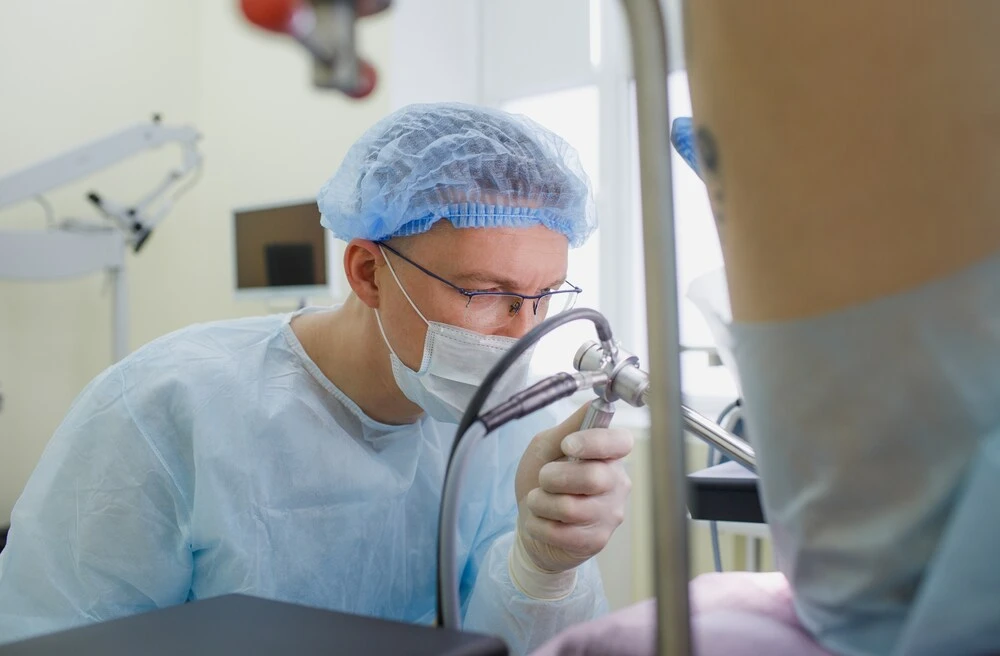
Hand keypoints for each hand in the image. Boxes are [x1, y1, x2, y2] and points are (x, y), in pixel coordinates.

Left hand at [514, 403, 633, 573]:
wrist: (530, 522)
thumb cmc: (542, 480)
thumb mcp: (547, 447)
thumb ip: (568, 427)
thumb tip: (593, 402)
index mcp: (608, 456)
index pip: (621, 443)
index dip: (594, 442)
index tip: (567, 445)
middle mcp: (617, 483)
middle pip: (593, 477)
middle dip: (554, 476)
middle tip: (543, 478)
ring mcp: (610, 514)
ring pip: (572, 508)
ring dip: (541, 503)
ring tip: (538, 501)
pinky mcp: (597, 540)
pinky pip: (562, 533)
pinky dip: (539, 525)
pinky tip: (541, 521)